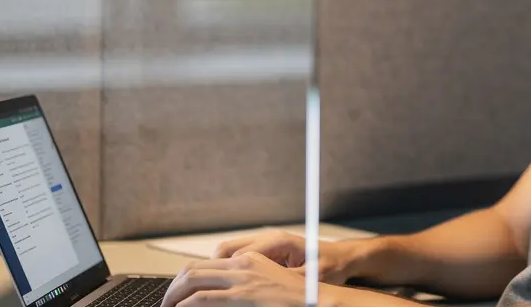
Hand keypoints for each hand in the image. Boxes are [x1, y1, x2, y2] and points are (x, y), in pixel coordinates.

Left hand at [160, 252, 307, 306]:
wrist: (318, 299)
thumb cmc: (298, 296)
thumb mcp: (268, 282)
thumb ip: (245, 282)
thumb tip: (221, 294)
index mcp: (249, 257)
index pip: (206, 263)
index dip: (184, 278)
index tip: (177, 292)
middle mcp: (244, 262)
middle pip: (194, 268)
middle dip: (174, 287)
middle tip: (166, 303)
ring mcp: (243, 278)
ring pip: (194, 280)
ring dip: (174, 295)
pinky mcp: (244, 295)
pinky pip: (204, 298)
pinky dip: (186, 304)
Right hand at [212, 229, 359, 285]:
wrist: (342, 257)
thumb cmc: (329, 268)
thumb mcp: (308, 280)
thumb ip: (284, 283)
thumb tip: (259, 291)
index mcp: (277, 243)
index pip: (235, 256)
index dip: (216, 274)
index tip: (200, 292)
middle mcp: (268, 239)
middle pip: (224, 250)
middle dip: (205, 270)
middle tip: (189, 291)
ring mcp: (265, 243)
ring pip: (227, 252)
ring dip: (213, 269)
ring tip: (200, 289)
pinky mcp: (266, 250)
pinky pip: (237, 256)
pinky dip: (225, 268)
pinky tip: (221, 285)